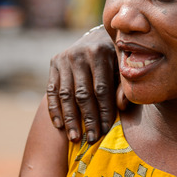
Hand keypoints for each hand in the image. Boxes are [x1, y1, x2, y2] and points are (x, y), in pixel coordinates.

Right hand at [47, 25, 127, 143]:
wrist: (97, 38)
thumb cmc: (116, 58)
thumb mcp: (123, 67)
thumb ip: (123, 86)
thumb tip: (121, 106)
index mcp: (100, 53)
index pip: (101, 89)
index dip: (103, 111)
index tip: (105, 130)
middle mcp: (79, 54)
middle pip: (82, 94)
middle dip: (87, 119)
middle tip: (91, 139)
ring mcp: (64, 59)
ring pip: (65, 95)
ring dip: (69, 119)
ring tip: (74, 138)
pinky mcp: (54, 64)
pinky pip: (52, 91)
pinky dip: (55, 110)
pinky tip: (60, 126)